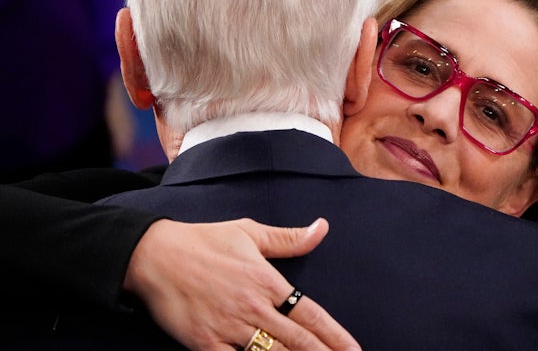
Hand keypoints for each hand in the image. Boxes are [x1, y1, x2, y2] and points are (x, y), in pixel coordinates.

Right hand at [124, 217, 360, 350]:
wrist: (154, 255)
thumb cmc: (205, 241)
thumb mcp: (249, 232)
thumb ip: (288, 239)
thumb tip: (322, 228)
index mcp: (267, 281)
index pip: (311, 314)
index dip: (335, 335)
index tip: (353, 349)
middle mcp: (252, 307)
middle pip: (297, 341)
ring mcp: (228, 328)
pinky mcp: (204, 344)